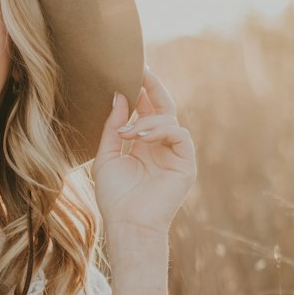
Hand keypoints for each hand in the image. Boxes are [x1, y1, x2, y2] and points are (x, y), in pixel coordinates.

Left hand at [92, 65, 195, 241]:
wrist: (128, 224)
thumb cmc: (115, 197)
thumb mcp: (106, 156)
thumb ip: (113, 127)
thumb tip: (119, 96)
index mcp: (143, 144)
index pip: (145, 110)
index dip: (139, 91)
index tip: (128, 71)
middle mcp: (161, 146)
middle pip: (162, 107)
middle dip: (152, 88)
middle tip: (140, 70)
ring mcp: (175, 154)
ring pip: (169, 120)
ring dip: (147, 120)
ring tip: (128, 133)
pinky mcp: (186, 163)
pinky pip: (179, 134)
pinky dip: (161, 130)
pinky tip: (141, 138)